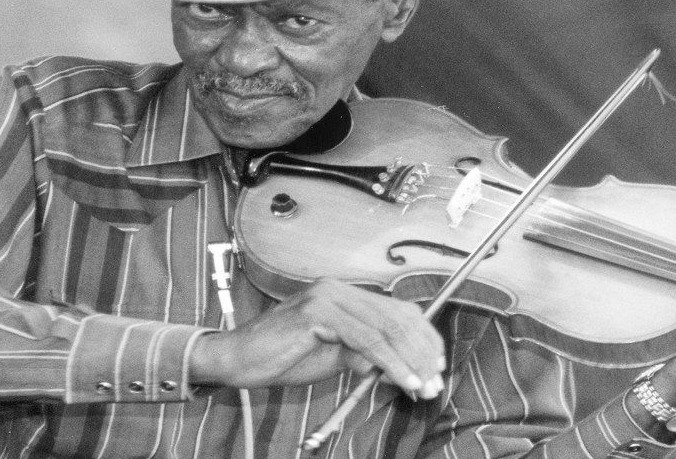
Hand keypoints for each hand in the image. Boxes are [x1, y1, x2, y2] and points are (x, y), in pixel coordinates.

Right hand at [189, 278, 445, 398]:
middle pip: (398, 316)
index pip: (397, 309)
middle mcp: (338, 289)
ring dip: (411, 362)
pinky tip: (402, 381)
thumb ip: (364, 356)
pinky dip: (391, 363)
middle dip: (423, 352)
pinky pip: (367, 341)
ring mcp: (328, 297)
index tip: (438, 364)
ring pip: (387, 328)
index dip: (423, 336)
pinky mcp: (319, 313)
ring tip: (424, 386)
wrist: (237, 361)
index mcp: (344, 294)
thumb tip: (398, 369)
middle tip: (436, 381)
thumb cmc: (280, 358)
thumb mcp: (333, 358)